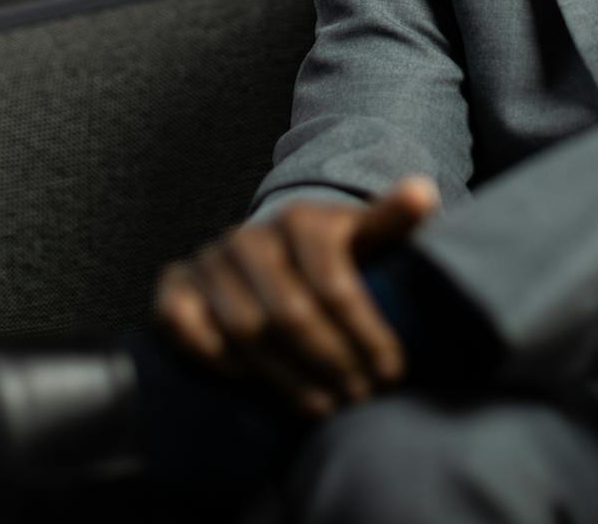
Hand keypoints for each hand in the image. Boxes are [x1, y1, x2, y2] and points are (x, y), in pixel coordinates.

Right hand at [153, 176, 440, 416]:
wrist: (270, 254)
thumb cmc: (330, 256)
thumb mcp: (367, 237)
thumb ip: (393, 220)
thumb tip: (423, 192)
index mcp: (302, 219)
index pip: (335, 285)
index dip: (366, 334)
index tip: (391, 372)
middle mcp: (250, 235)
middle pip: (290, 314)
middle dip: (331, 362)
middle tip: (358, 396)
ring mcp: (209, 260)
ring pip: (244, 330)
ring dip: (285, 377)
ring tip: (323, 405)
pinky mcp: (174, 285)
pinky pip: (187, 328)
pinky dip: (217, 360)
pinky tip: (252, 384)